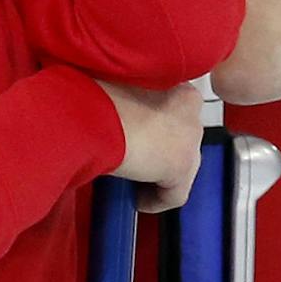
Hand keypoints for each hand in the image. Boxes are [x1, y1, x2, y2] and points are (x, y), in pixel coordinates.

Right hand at [94, 79, 201, 212]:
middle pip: (180, 139)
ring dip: (157, 174)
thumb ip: (129, 97)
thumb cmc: (92, 90)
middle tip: (132, 158)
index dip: (153, 126)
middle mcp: (191, 105)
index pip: (174, 111)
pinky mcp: (182, 165)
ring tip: (131, 179)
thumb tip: (119, 113)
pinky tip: (135, 199)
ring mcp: (191, 136)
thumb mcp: (116, 85)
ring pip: (181, 166)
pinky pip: (174, 195)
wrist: (89, 109)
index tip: (134, 135)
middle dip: (159, 151)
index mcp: (176, 81)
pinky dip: (154, 200)